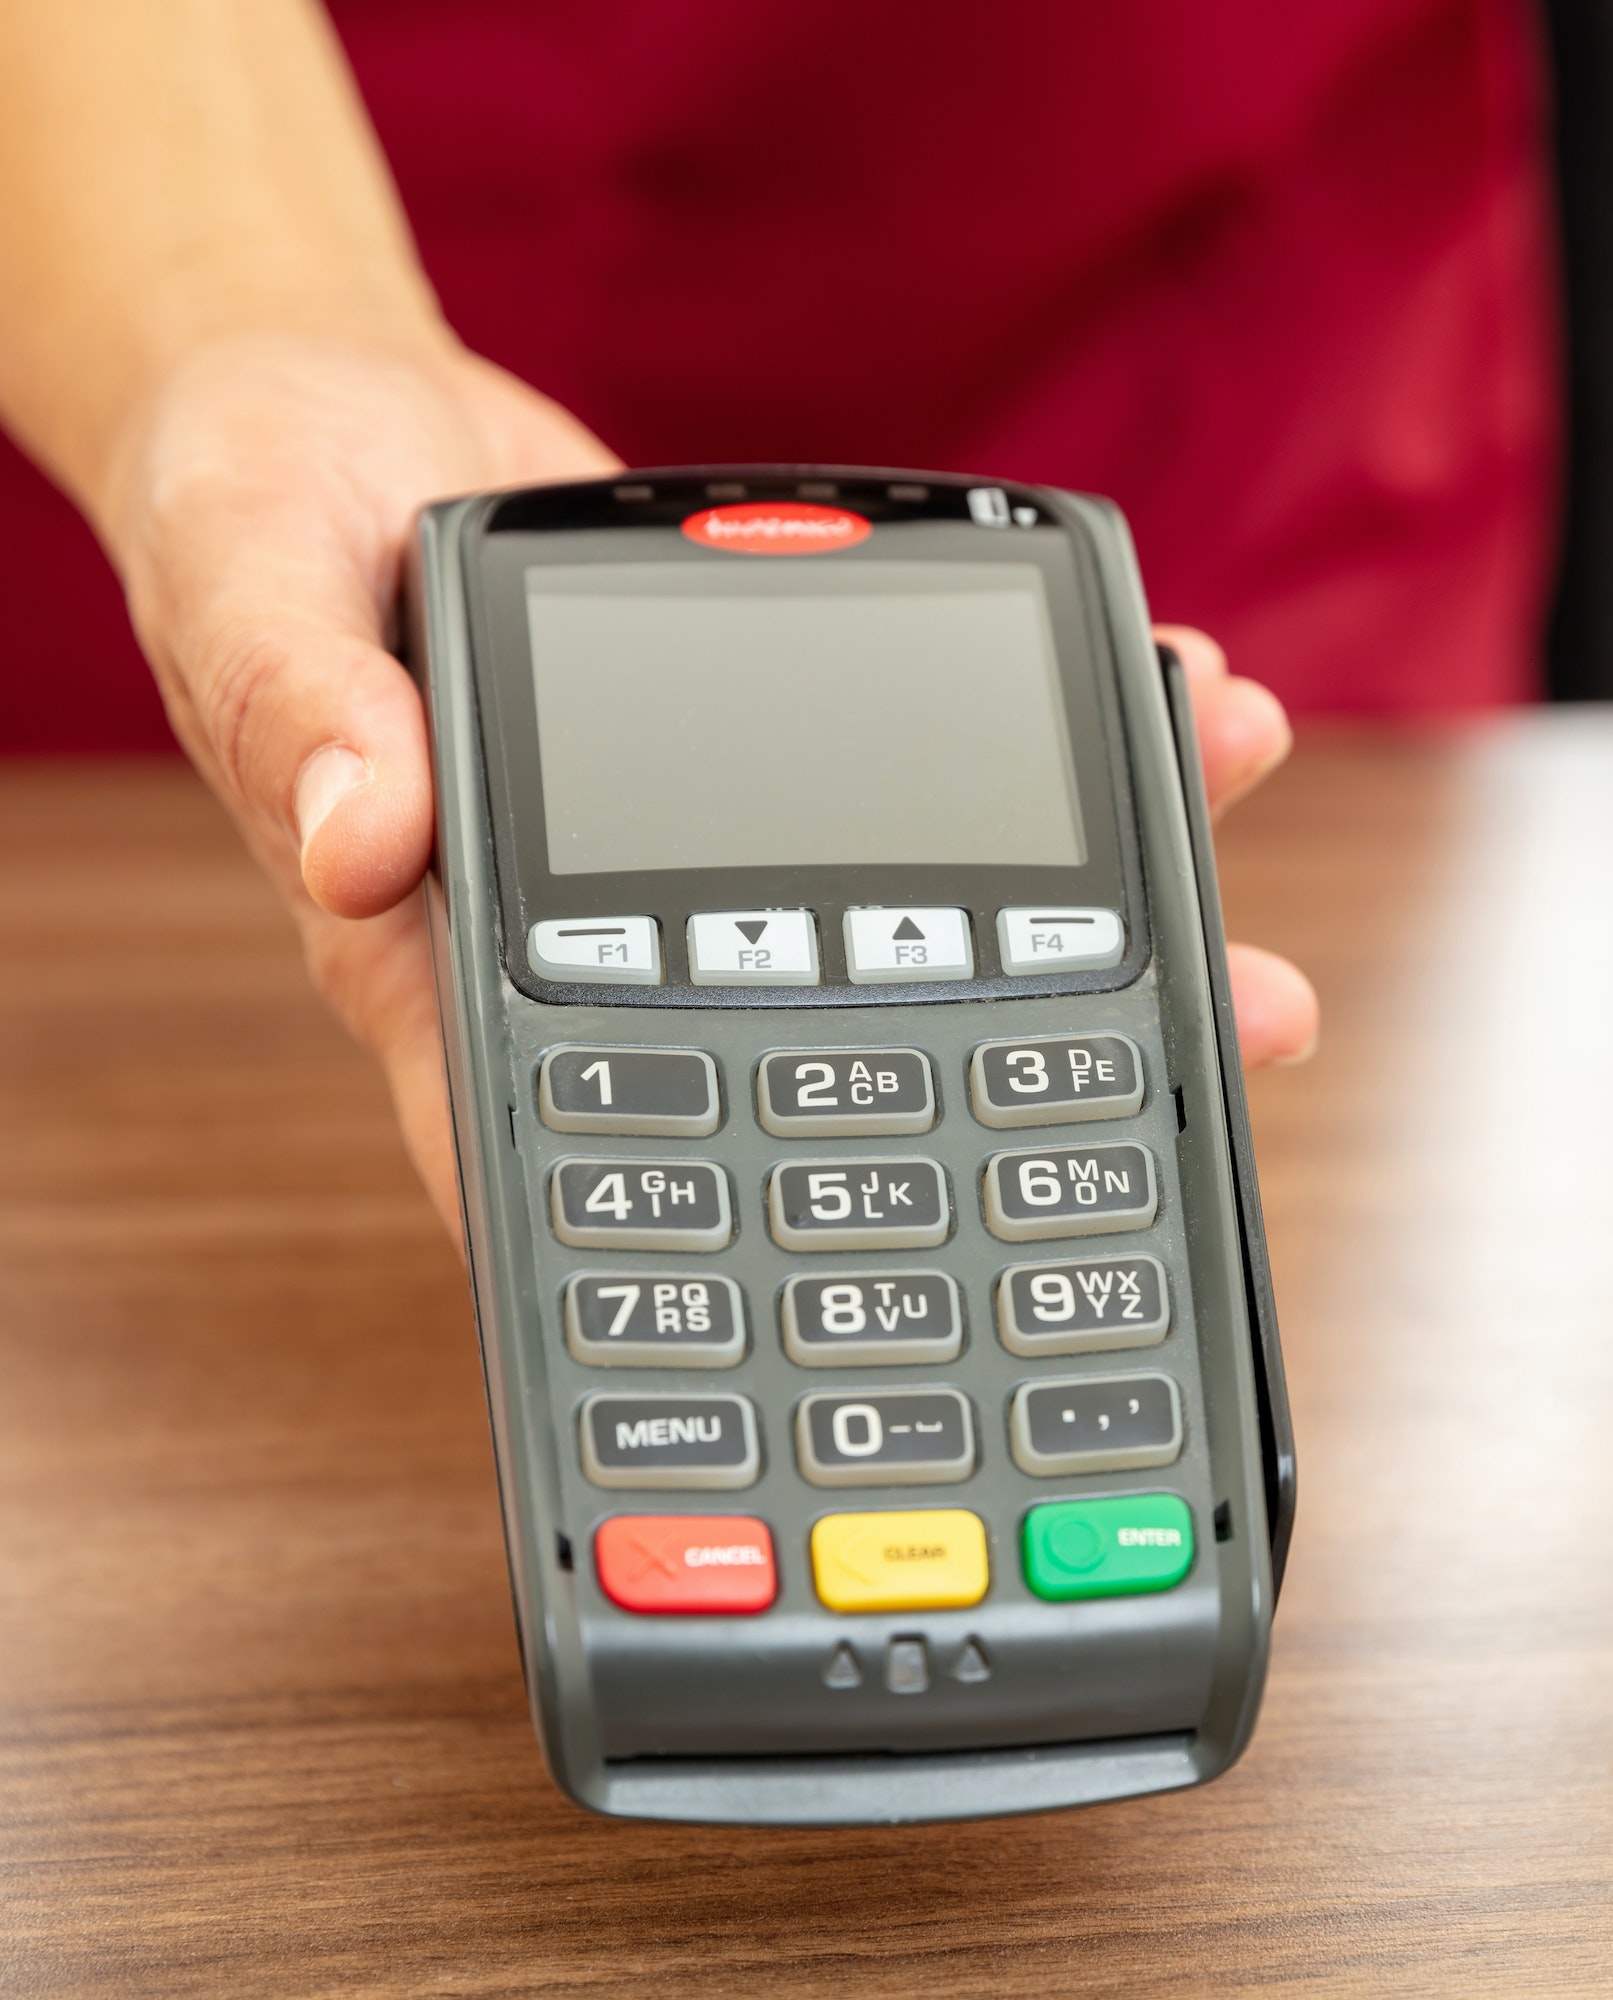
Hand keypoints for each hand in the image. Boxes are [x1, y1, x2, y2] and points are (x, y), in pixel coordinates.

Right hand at [100, 346, 1315, 1239]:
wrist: (338, 419)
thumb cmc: (254, 516)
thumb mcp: (244, 585)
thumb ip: (302, 714)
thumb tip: (364, 844)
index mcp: (454, 949)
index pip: (581, 1148)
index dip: (737, 1254)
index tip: (913, 1299)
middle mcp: (601, 942)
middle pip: (810, 1058)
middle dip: (1005, 1076)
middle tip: (1203, 1051)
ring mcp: (698, 865)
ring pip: (903, 938)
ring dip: (1081, 922)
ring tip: (1242, 913)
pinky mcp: (765, 769)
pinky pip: (915, 793)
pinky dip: (1042, 774)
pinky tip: (1171, 720)